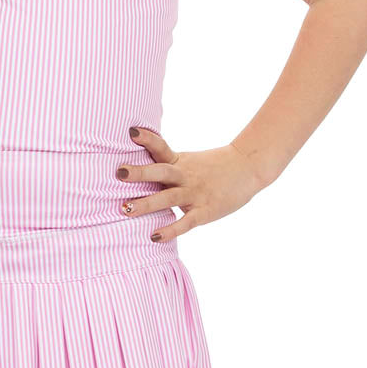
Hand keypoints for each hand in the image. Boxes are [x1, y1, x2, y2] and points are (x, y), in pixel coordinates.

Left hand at [117, 128, 265, 241]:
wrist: (247, 168)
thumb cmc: (212, 166)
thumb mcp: (187, 160)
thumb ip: (166, 164)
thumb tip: (135, 166)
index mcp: (179, 161)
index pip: (161, 147)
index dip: (147, 139)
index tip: (132, 131)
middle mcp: (185, 175)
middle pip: (160, 172)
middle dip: (139, 173)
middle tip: (119, 173)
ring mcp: (195, 193)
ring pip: (168, 198)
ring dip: (146, 204)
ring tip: (125, 209)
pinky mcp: (205, 211)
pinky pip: (185, 222)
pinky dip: (170, 229)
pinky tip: (154, 236)